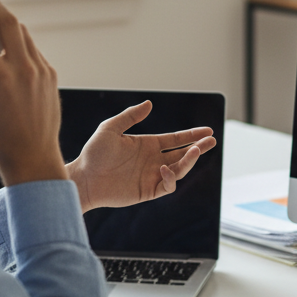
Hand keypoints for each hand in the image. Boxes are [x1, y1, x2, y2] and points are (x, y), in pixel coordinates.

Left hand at [66, 100, 215, 212]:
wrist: (84, 178)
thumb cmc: (94, 153)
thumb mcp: (110, 128)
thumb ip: (130, 116)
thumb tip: (149, 104)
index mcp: (148, 145)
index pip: (176, 139)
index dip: (192, 135)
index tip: (208, 130)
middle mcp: (153, 160)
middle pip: (183, 154)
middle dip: (198, 147)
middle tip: (212, 141)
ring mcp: (152, 176)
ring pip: (179, 169)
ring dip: (189, 161)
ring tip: (194, 150)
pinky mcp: (148, 191)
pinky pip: (167, 186)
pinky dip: (170, 178)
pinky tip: (165, 168)